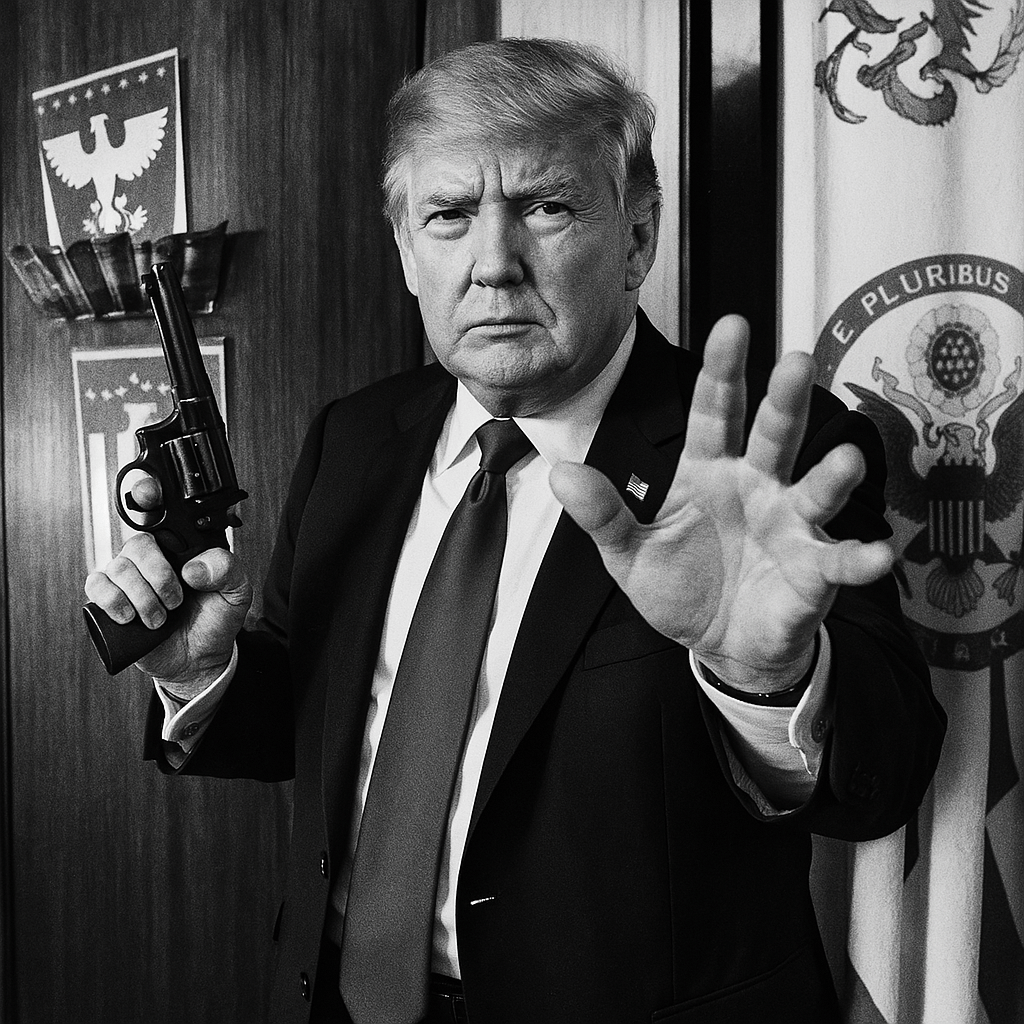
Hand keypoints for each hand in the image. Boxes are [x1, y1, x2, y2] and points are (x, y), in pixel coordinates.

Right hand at [83, 476, 251, 696]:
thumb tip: (192, 568)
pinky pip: (96, 585)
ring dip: (142, 597)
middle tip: (176, 601)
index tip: (148, 491)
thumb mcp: (237, 592)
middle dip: (158, 575)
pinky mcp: (110, 600)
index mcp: (181, 546)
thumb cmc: (216, 618)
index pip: (160, 512)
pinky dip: (113, 601)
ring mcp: (128, 577)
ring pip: (117, 568)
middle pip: (137, 544)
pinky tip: (131, 617)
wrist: (200, 659)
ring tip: (161, 619)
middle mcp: (151, 557)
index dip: (147, 494)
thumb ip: (227, 570)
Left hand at [550, 315, 893, 691]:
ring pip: (814, 490)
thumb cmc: (680, 587)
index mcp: (708, 472)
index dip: (721, 371)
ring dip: (831, 475)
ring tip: (846, 459)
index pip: (714, 412)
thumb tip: (558, 473)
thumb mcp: (629, 554)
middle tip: (796, 358)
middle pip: (772, 435)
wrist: (719, 644)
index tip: (731, 324)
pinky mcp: (813, 572)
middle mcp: (756, 487)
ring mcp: (789, 526)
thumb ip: (603, 514)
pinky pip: (839, 562)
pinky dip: (860, 559)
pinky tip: (878, 555)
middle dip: (783, 400)